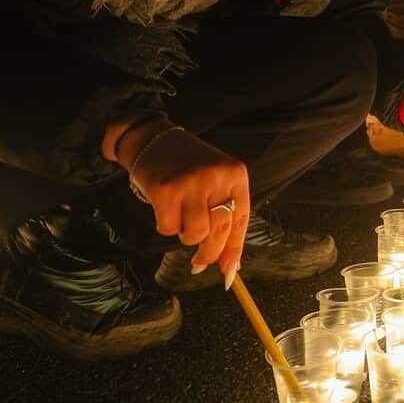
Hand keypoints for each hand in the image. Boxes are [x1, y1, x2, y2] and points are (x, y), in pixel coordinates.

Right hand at [119, 120, 249, 279]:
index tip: (229, 273)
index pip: (241, 220)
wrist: (153, 139)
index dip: (234, 249)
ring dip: (185, 235)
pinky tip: (164, 210)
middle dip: (209, 254)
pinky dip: (165, 227)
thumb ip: (225, 216)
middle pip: (219, 231)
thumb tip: (229, 264)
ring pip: (194, 234)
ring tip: (180, 219)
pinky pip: (168, 228)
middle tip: (199, 263)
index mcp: (236, 175)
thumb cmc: (188, 166)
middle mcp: (217, 178)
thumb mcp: (216, 182)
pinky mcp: (165, 190)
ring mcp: (192, 183)